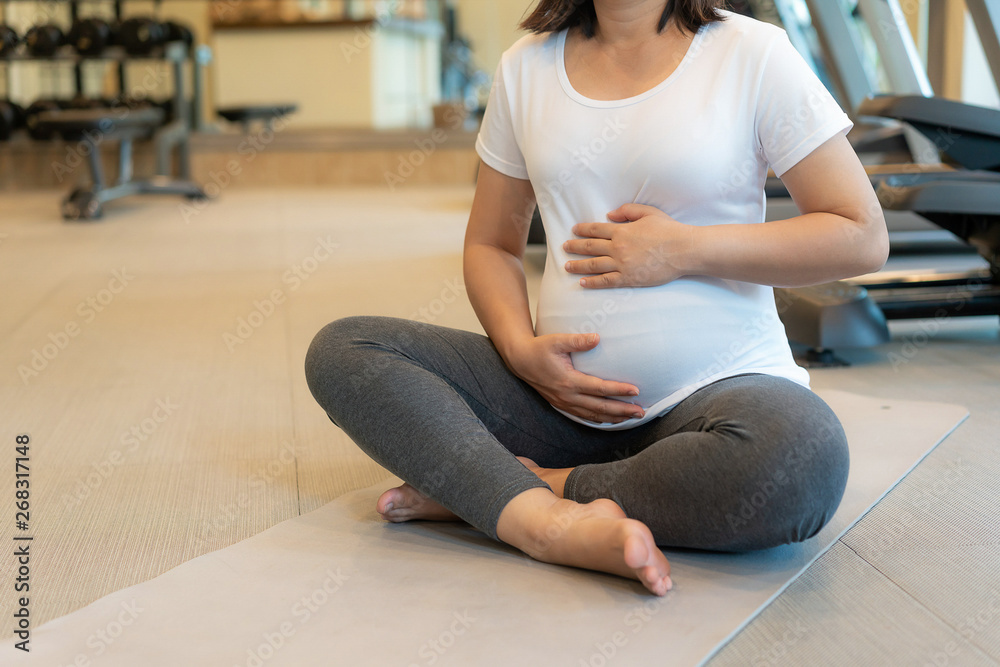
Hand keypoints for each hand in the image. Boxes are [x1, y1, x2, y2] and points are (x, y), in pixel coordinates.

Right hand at [505, 334, 644, 424]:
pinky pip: (583, 416)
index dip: (618, 390)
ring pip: (593, 415)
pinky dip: (599, 420)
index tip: (635, 391)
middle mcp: (568, 396)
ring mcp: (564, 403)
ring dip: (613, 418)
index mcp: (569, 381)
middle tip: (641, 412)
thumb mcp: (556, 340)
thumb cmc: (539, 348)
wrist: (520, 361)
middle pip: (600, 408)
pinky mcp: (562, 404)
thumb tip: (597, 338)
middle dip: (622, 411)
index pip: (599, 388)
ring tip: (631, 418)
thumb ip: (577, 340)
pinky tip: (610, 420)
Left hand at [563, 203, 695, 288]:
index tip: (573, 231)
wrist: (683, 250)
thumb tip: (610, 215)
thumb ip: (627, 211)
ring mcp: (622, 264)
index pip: (596, 230)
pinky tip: (582, 282)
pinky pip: (606, 281)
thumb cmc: (669, 230)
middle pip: (590, 247)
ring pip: (594, 265)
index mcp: (622, 231)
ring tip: (567, 266)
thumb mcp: (648, 212)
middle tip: (565, 247)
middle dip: (575, 247)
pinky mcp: (629, 279)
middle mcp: (618, 248)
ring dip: (578, 265)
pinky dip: (592, 282)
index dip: (582, 230)